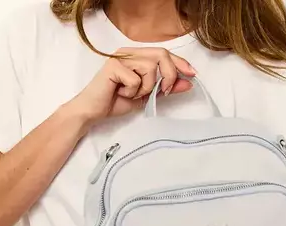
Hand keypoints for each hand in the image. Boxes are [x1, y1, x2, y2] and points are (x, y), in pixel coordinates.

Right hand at [69, 47, 195, 125]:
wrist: (93, 112)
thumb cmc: (115, 102)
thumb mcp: (146, 96)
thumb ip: (165, 88)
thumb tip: (188, 83)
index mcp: (137, 56)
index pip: (164, 53)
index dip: (180, 63)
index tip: (193, 75)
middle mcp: (129, 52)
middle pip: (161, 55)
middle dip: (169, 75)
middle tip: (165, 91)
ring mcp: (121, 57)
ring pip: (150, 68)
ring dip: (147, 88)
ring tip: (133, 94)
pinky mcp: (113, 65)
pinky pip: (136, 79)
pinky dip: (132, 91)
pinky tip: (121, 93)